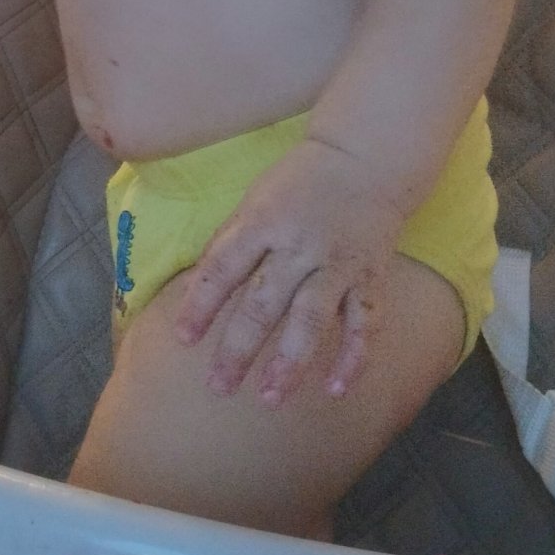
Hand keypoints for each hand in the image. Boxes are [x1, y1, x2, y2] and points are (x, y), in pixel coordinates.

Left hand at [173, 136, 405, 405]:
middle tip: (219, 386)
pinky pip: (365, 323)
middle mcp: (299, 245)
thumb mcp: (256, 198)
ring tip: (270, 397)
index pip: (224, 267)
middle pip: (264, 303)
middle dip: (239, 348)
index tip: (184, 339)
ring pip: (312, 319)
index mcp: (263, 221)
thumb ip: (233, 241)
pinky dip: (353, 358)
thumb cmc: (300, 181)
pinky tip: (335, 391)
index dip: (201, 304)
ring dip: (290, 361)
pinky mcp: (370, 277)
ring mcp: (337, 264)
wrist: (365, 157)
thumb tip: (201, 290)